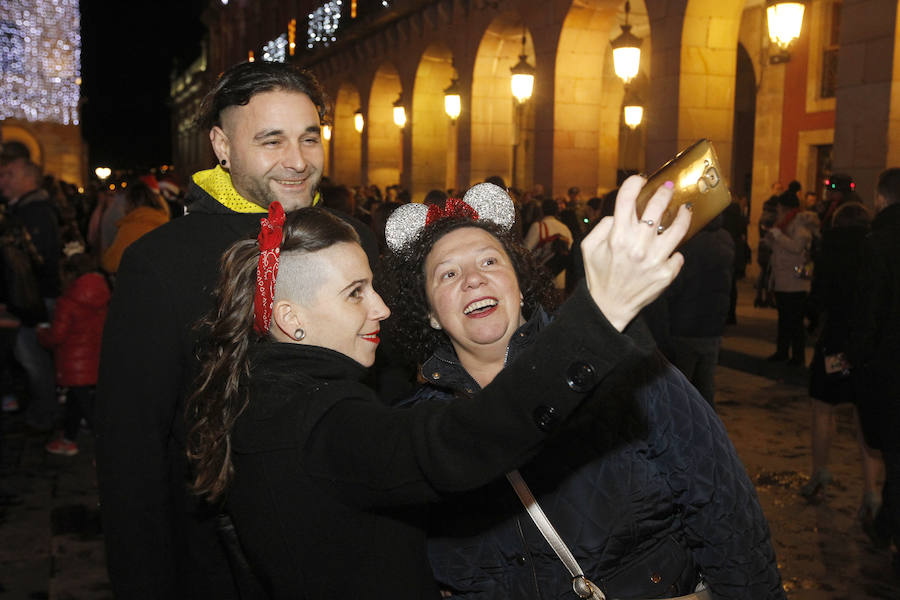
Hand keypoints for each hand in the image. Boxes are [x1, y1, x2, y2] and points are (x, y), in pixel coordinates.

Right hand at [581, 175, 690, 331]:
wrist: (609, 307)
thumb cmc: (598, 275)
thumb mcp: (588, 248)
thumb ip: (602, 226)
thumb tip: (618, 214)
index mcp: (616, 236)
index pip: (627, 198)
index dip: (635, 183)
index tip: (640, 179)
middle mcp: (637, 245)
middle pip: (657, 207)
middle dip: (664, 192)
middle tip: (668, 187)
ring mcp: (654, 260)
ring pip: (678, 229)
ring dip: (684, 215)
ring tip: (686, 209)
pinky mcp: (666, 274)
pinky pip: (678, 255)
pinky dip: (674, 252)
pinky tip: (671, 250)